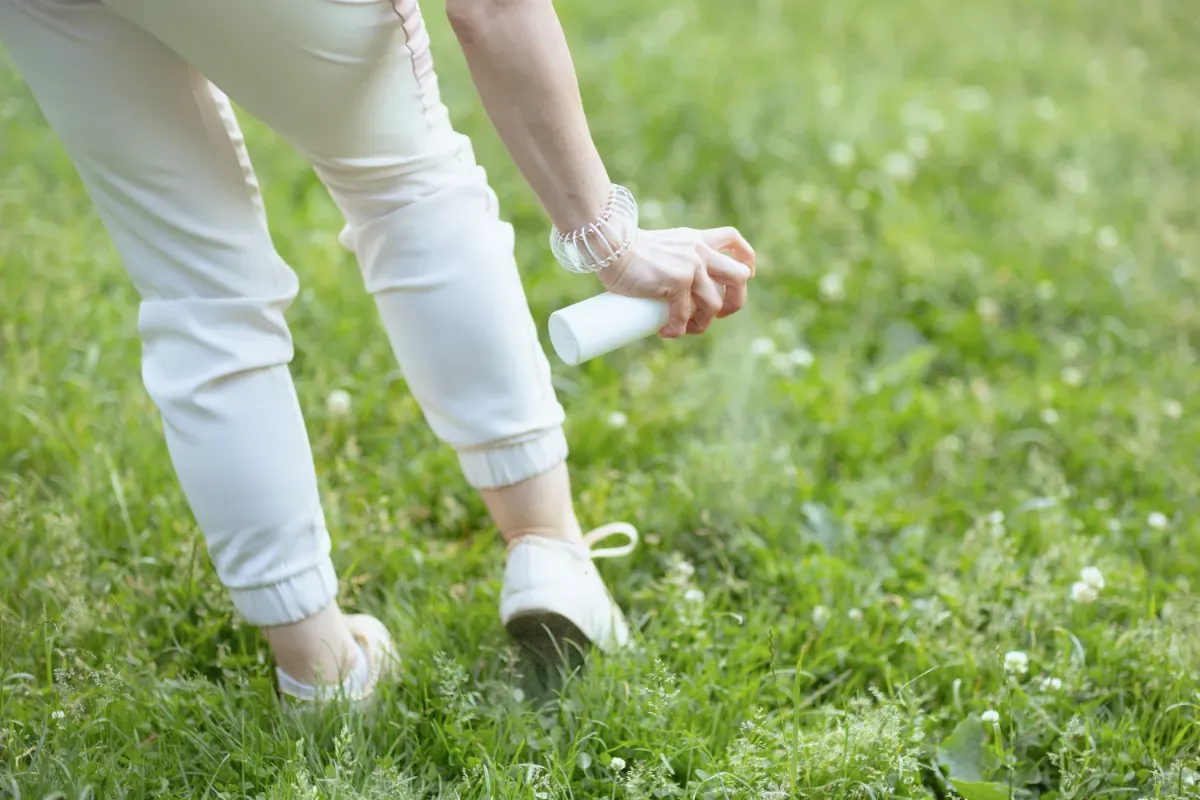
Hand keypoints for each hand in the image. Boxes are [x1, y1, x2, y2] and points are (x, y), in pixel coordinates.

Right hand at [597, 227, 756, 337]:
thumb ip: (671, 259)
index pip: (733, 240)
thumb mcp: (659, 246)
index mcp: (697, 239)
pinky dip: (678, 330)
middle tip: (717, 315)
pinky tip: (666, 332)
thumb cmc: (623, 249)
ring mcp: (691, 266)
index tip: (743, 277)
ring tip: (683, 329)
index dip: (746, 260)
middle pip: (739, 276)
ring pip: (715, 303)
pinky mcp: (677, 281)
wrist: (608, 243)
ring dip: (702, 323)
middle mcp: (699, 251)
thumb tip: (670, 292)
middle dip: (736, 301)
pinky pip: (685, 315)